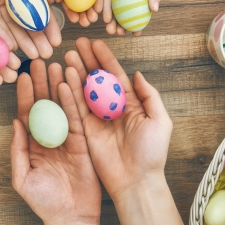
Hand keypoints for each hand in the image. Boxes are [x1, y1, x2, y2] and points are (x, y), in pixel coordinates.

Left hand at [0, 0, 61, 58]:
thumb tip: (53, 0)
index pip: (41, 11)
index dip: (49, 27)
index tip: (57, 41)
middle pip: (27, 23)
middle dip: (37, 40)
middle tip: (46, 56)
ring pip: (11, 26)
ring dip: (22, 41)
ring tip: (33, 57)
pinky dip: (2, 34)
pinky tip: (12, 47)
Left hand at [10, 59, 100, 224]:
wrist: (71, 218)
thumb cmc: (44, 202)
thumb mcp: (22, 177)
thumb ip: (17, 149)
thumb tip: (15, 122)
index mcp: (33, 144)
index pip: (28, 114)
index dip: (26, 94)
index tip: (24, 76)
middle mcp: (49, 137)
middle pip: (45, 104)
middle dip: (42, 83)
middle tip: (40, 62)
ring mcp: (67, 138)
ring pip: (61, 106)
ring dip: (58, 85)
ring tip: (56, 65)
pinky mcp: (84, 141)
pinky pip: (78, 117)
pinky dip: (73, 101)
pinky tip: (69, 84)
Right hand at [50, 0, 103, 27]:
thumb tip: (54, 1)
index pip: (67, 2)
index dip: (69, 12)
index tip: (73, 20)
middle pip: (79, 4)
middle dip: (81, 15)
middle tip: (85, 23)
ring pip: (90, 0)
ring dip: (91, 11)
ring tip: (92, 19)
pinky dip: (100, 0)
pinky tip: (100, 9)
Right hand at [63, 37, 171, 201]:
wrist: (136, 181)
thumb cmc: (152, 154)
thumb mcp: (160, 121)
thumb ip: (150, 96)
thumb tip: (137, 74)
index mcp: (130, 103)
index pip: (115, 75)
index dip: (105, 59)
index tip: (95, 43)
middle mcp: (111, 107)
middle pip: (97, 79)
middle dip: (87, 60)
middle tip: (76, 44)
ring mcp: (97, 118)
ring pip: (84, 90)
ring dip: (76, 72)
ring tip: (67, 56)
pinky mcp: (85, 130)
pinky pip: (76, 108)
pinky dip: (70, 92)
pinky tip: (64, 77)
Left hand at [102, 0, 161, 36]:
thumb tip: (155, 11)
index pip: (138, 14)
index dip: (138, 26)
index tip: (136, 34)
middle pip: (123, 15)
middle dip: (121, 27)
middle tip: (119, 34)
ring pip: (112, 10)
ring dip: (111, 21)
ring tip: (110, 30)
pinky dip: (104, 9)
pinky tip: (104, 18)